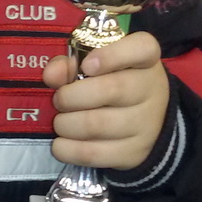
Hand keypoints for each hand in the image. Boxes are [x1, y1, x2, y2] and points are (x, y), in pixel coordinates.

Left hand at [43, 32, 168, 171]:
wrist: (145, 122)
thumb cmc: (113, 84)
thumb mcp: (96, 66)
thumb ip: (70, 64)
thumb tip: (51, 75)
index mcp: (144, 60)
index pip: (142, 48)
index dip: (112, 55)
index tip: (87, 65)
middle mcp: (151, 89)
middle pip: (111, 89)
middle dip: (71, 96)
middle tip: (59, 100)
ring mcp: (146, 124)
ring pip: (97, 125)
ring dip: (66, 124)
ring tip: (61, 122)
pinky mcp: (134, 153)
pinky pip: (94, 153)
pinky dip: (68, 150)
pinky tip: (61, 144)